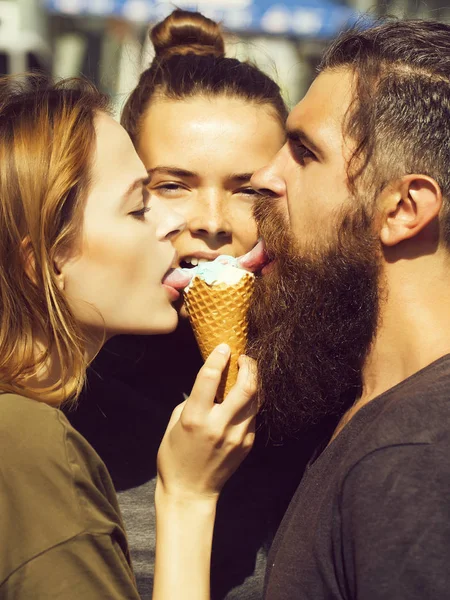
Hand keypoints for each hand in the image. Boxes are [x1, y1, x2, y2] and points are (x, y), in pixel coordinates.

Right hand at [156, 344, 256, 501]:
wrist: (191, 492)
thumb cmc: (174, 456)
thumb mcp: (174, 423)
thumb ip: (193, 401)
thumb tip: (210, 383)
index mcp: (195, 418)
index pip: (210, 378)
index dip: (219, 357)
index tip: (224, 346)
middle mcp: (219, 426)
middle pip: (245, 387)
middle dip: (248, 366)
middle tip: (244, 357)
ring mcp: (237, 436)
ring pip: (255, 400)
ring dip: (253, 382)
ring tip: (247, 372)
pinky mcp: (247, 444)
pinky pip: (253, 416)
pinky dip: (250, 403)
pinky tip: (243, 398)